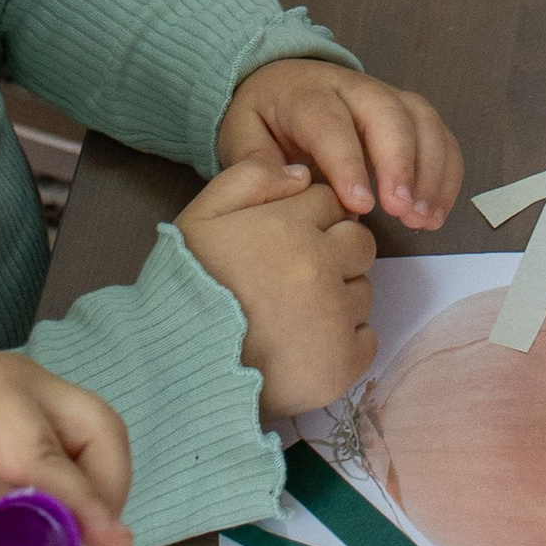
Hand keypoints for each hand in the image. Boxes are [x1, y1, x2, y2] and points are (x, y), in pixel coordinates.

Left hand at [0, 356, 133, 545]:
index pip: (45, 452)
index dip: (79, 503)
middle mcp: (22, 385)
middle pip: (98, 428)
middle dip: (104, 490)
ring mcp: (34, 400)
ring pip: (99, 439)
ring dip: (97, 493)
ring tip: (65, 545)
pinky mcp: (36, 425)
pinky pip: (79, 456)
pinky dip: (80, 494)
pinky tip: (49, 533)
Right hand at [177, 157, 376, 413]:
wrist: (179, 370)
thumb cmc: (186, 292)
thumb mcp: (200, 218)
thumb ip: (249, 179)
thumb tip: (301, 174)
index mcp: (290, 226)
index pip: (330, 202)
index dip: (311, 219)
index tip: (288, 242)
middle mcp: (321, 265)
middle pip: (359, 243)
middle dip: (336, 253)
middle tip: (298, 280)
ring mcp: (336, 316)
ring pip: (363, 290)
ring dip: (340, 298)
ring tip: (296, 318)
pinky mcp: (343, 363)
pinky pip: (367, 338)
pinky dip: (346, 342)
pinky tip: (309, 346)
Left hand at [218, 57, 462, 229]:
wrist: (281, 83)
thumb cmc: (263, 119)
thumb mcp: (241, 136)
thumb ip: (257, 162)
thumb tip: (292, 185)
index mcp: (305, 94)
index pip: (331, 123)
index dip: (349, 163)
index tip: (362, 206)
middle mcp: (352, 87)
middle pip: (387, 113)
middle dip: (401, 163)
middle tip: (403, 211)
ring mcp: (385, 96)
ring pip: (421, 119)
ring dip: (431, 170)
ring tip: (425, 219)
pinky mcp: (407, 112)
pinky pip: (439, 133)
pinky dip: (446, 171)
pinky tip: (437, 210)